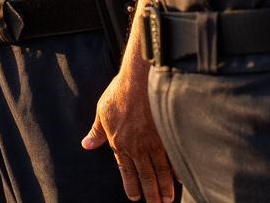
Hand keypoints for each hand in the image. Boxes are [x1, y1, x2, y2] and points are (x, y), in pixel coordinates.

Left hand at [82, 61, 176, 201]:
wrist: (139, 79)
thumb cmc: (119, 92)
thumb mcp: (102, 111)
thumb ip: (96, 132)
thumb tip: (87, 144)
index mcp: (120, 143)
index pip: (127, 171)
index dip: (131, 185)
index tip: (136, 197)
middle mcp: (138, 147)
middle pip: (146, 176)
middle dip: (151, 193)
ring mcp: (154, 141)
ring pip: (161, 170)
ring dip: (164, 187)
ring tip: (168, 200)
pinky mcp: (167, 133)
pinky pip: (173, 156)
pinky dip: (177, 169)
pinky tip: (181, 179)